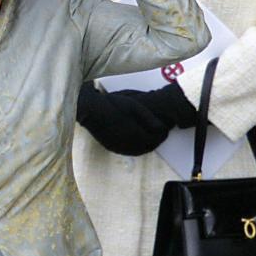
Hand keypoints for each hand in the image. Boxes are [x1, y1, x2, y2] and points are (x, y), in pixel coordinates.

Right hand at [76, 82, 196, 155]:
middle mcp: (128, 144)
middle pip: (148, 147)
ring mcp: (119, 147)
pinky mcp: (112, 147)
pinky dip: (137, 147)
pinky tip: (137, 140)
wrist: (90, 110)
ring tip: (151, 137)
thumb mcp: (133, 106)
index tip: (166, 130)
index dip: (163, 135)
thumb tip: (163, 129)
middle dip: (156, 141)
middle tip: (160, 134)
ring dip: (147, 145)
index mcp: (135, 134)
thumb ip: (149, 119)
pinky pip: (129, 150)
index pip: (155, 139)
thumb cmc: (112, 105)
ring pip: (139, 151)